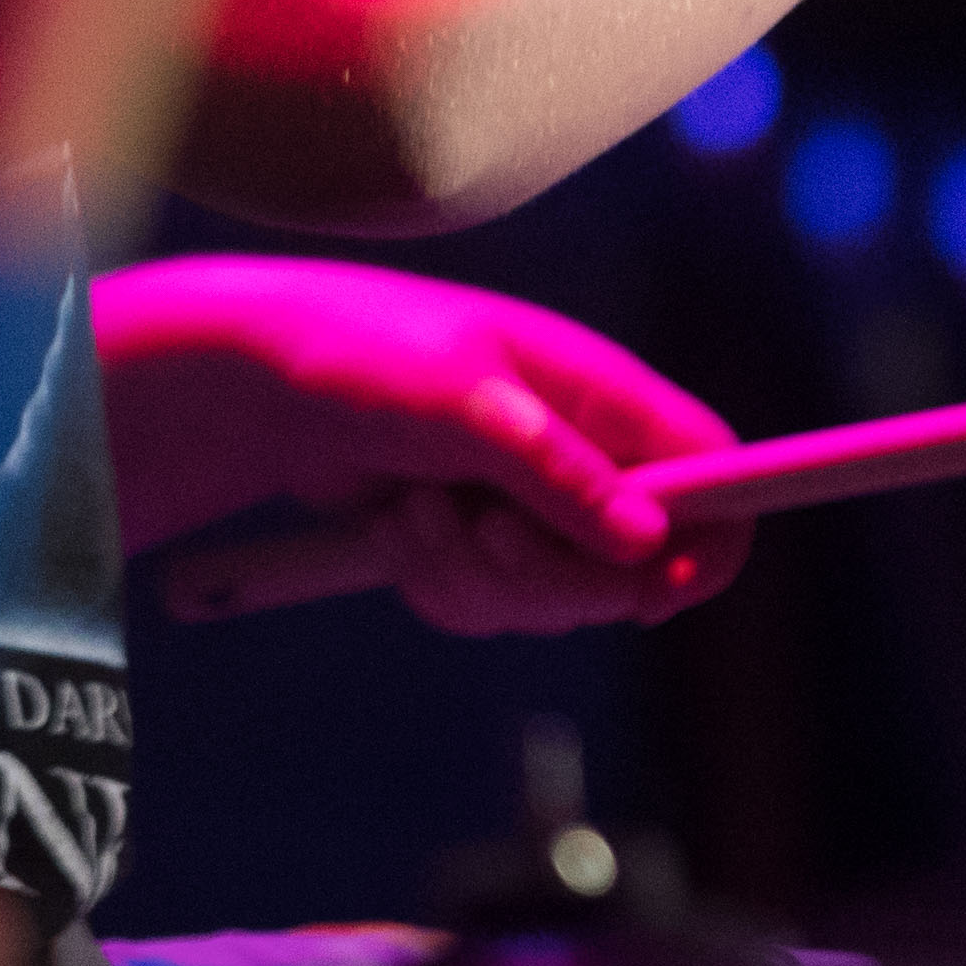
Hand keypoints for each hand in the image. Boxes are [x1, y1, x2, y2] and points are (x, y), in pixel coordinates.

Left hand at [96, 254, 746, 631]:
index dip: (708, 539)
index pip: (714, 466)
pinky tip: (393, 529)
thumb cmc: (355, 357)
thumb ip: (556, 471)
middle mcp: (580, 446)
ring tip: (411, 510)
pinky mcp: (476, 538)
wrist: (251, 384)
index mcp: (600, 390)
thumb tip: (647, 541)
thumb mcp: (459, 404)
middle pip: (635, 565)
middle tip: (482, 534)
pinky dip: (439, 584)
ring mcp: (528, 498)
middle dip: (551, 574)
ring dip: (475, 576)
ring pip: (556, 599)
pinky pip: (492, 607)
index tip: (651, 592)